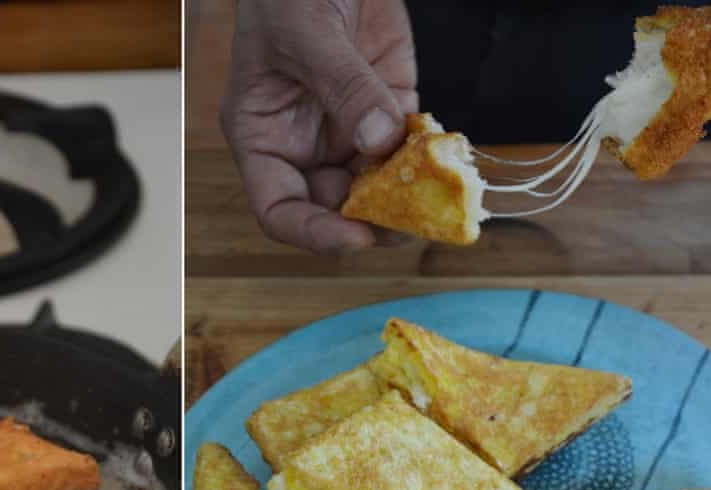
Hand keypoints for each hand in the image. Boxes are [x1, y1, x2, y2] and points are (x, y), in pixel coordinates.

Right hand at [220, 0, 417, 254]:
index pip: (278, 208)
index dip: (313, 232)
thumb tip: (378, 140)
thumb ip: (343, 86)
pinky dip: (430, 161)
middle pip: (333, 208)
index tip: (356, 236)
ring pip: (376, 188)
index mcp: (263, 137)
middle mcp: (303, 145)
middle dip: (371, 221)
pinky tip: (447, 163)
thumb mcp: (307, 32)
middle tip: (413, 222)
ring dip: (407, 199)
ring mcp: (347, 130)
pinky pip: (409, 150)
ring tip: (437, 201)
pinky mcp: (389, 108)